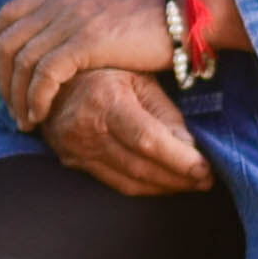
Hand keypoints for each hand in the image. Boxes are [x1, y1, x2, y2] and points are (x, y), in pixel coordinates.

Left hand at [0, 0, 176, 131]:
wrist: (187, 14)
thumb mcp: (104, 15)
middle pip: (7, 40)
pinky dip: (36, 97)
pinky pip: (45, 73)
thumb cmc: (153, 23)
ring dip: (16, 94)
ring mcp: (72, 21)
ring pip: (22, 61)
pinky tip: (38, 115)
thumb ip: (78, 24)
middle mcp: (61, 5)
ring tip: (24, 120)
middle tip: (7, 105)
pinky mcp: (86, 43)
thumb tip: (60, 49)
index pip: (8, 14)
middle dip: (1, 77)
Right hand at [42, 65, 212, 196]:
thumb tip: (190, 149)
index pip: (147, 140)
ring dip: (165, 187)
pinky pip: (114, 183)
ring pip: (128, 181)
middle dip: (178, 178)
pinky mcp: (71, 161)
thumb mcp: (139, 80)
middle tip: (206, 181)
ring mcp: (75, 147)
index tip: (206, 170)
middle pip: (139, 166)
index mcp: (105, 100)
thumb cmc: (105, 71)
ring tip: (191, 184)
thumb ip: (165, 113)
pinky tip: (164, 183)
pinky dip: (144, 187)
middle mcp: (85, 127)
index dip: (179, 160)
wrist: (52, 77)